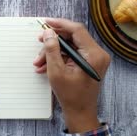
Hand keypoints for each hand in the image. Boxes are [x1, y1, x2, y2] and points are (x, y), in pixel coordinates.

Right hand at [33, 18, 110, 132]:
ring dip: (53, 52)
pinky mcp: (90, 63)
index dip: (60, 24)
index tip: (46, 23)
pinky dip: (59, 58)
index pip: (77, 30)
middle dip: (53, 42)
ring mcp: (95, 59)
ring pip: (70, 46)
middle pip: (73, 37)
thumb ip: (52, 50)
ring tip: (39, 62)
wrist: (80, 112)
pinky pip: (72, 54)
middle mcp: (98, 54)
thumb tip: (48, 33)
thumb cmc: (71, 96)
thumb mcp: (56, 72)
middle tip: (39, 42)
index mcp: (94, 55)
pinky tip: (45, 66)